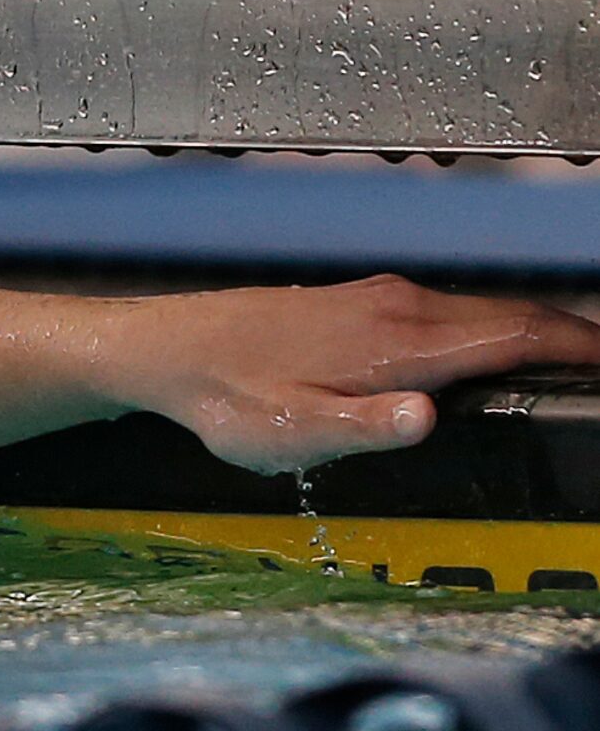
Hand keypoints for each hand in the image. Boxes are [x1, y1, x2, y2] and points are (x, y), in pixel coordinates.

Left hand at [115, 274, 599, 472]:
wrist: (171, 349)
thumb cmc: (228, 395)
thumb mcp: (296, 432)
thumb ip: (368, 426)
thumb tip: (428, 416)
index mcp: (399, 341)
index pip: (518, 335)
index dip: (581, 350)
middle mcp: (401, 307)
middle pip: (515, 317)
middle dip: (575, 339)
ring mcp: (383, 298)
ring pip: (484, 310)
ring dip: (538, 331)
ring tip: (576, 362)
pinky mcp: (364, 301)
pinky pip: (453, 311)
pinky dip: (497, 327)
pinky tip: (498, 350)